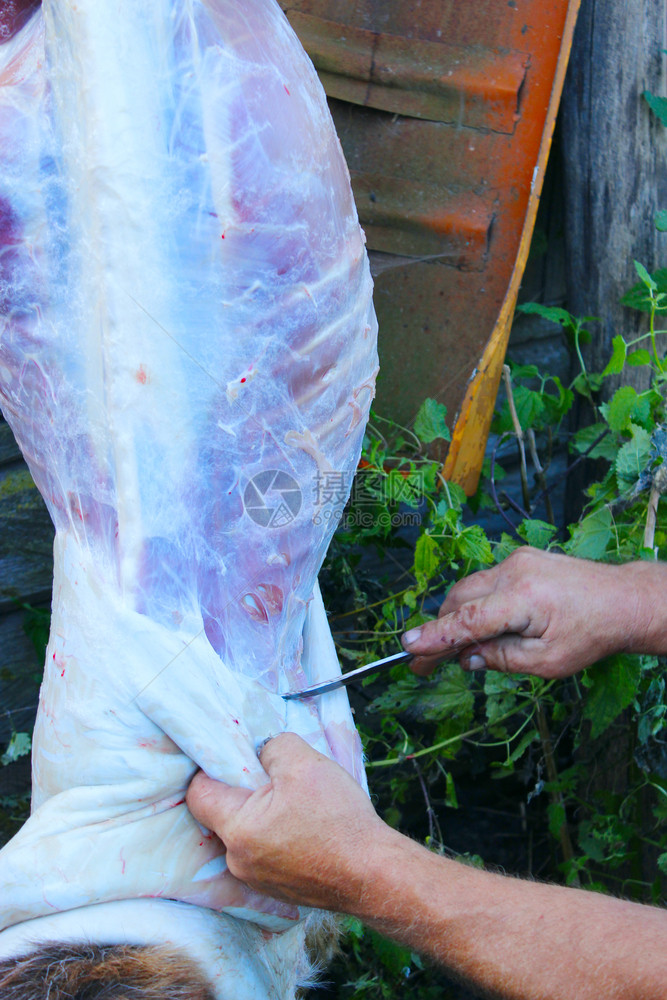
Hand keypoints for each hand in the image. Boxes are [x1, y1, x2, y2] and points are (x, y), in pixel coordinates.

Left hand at [186, 732, 386, 910]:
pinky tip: (307, 827)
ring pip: (246, 833)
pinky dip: (279, 836)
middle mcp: (238, 860)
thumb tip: (261, 749)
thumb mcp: (304, 763)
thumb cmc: (338, 820)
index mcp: (237, 829)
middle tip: (275, 776)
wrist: (374, 875)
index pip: (198, 793)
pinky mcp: (278, 889)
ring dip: (263, 814)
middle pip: (223, 813)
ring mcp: (257, 879)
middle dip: (244, 791)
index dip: (212, 767)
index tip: (236, 755)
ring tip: (298, 803)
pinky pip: (266, 852)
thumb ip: (273, 746)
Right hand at [401, 548, 648, 678]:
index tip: (408, 648)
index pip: (467, 620)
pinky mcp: (522, 559)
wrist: (623, 600)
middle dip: (442, 629)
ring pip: (471, 589)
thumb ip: (503, 659)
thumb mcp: (548, 662)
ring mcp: (517, 560)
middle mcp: (515, 571)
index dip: (435, 636)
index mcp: (523, 599)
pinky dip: (478, 604)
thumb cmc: (593, 634)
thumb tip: (468, 658)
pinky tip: (486, 627)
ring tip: (461, 650)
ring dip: (460, 616)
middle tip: (428, 663)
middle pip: (460, 599)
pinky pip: (487, 582)